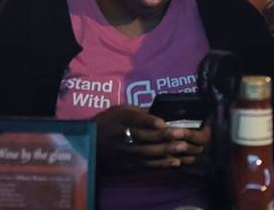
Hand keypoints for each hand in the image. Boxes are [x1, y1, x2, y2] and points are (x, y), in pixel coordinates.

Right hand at [93, 106, 207, 171]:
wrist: (89, 143)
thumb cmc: (108, 122)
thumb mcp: (119, 110)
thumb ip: (138, 111)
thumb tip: (159, 112)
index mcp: (119, 118)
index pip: (134, 118)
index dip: (149, 121)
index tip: (163, 123)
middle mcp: (121, 135)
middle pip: (144, 136)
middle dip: (164, 137)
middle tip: (183, 136)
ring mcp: (124, 151)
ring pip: (147, 152)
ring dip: (167, 151)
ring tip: (183, 149)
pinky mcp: (127, 164)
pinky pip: (146, 164)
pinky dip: (161, 164)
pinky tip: (175, 162)